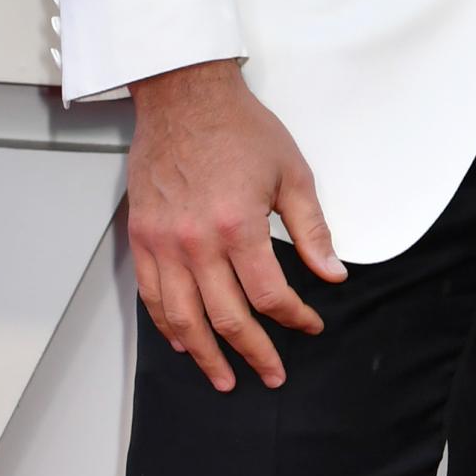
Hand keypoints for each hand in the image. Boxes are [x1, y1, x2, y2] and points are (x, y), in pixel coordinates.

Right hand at [127, 60, 345, 391]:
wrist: (185, 97)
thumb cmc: (239, 129)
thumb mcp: (292, 174)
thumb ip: (312, 230)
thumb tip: (332, 274)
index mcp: (238, 226)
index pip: (270, 295)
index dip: (294, 317)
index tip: (310, 324)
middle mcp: (196, 242)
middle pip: (227, 317)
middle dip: (254, 353)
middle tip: (271, 374)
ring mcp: (163, 243)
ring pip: (183, 318)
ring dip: (206, 355)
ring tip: (225, 377)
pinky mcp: (142, 237)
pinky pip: (151, 296)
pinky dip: (167, 326)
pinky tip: (183, 342)